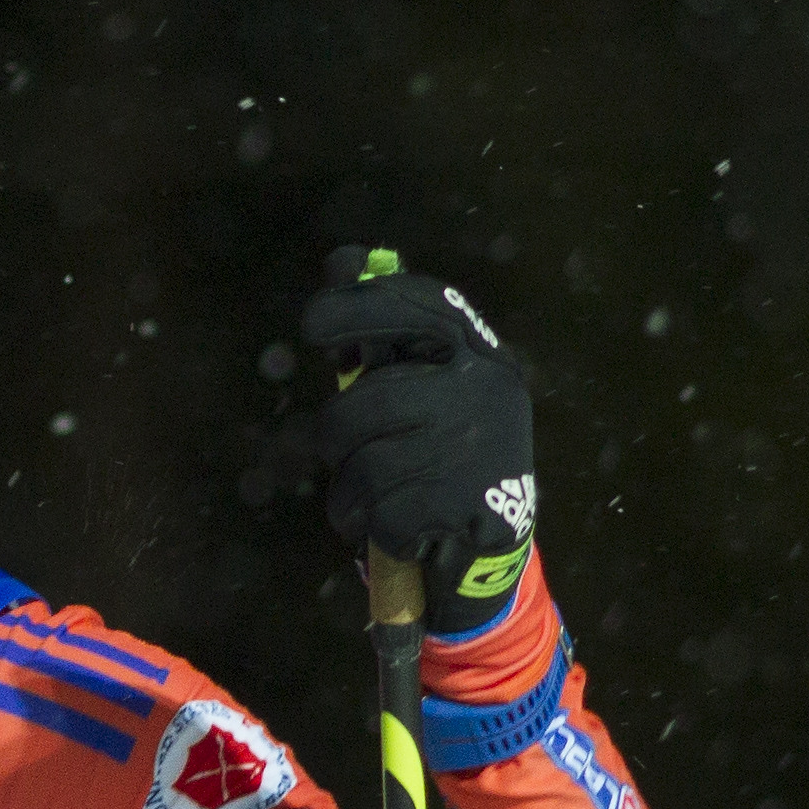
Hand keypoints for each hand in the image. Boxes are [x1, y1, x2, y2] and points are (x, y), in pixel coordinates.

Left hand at [299, 250, 532, 628]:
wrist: (493, 548)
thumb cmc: (442, 455)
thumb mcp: (425, 386)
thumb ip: (385, 333)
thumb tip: (343, 260)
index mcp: (479, 353)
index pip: (414, 304)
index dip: (355, 308)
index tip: (314, 326)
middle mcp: (484, 389)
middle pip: (359, 404)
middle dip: (339, 441)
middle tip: (355, 456)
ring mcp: (478, 446)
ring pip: (359, 466)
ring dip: (350, 496)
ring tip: (377, 500)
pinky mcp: (468, 504)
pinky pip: (377, 514)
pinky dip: (372, 529)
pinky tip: (399, 529)